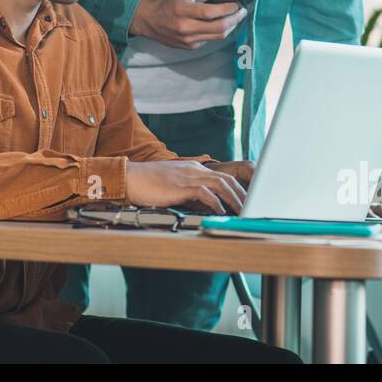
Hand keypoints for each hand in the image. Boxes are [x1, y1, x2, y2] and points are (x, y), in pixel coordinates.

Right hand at [125, 159, 245, 214]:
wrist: (131, 178)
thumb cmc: (150, 183)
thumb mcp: (175, 185)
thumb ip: (192, 192)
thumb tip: (207, 205)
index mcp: (195, 169)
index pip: (223, 177)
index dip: (238, 190)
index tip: (247, 202)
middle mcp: (195, 170)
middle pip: (227, 179)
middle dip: (242, 194)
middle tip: (251, 208)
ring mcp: (188, 177)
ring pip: (220, 184)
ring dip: (234, 199)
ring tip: (242, 211)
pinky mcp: (180, 186)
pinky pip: (204, 193)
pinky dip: (215, 203)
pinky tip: (220, 212)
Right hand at [128, 0, 246, 49]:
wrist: (148, 19)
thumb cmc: (168, 2)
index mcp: (182, 10)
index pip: (210, 12)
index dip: (227, 9)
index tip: (237, 4)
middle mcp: (185, 27)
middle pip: (218, 28)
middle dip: (234, 20)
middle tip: (242, 12)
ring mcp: (187, 39)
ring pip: (217, 36)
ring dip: (230, 27)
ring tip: (235, 17)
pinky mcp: (189, 46)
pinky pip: (209, 40)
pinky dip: (217, 32)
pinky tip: (221, 23)